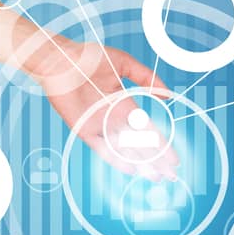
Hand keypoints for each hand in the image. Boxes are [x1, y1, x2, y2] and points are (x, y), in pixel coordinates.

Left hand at [28, 34, 180, 182]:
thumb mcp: (123, 63)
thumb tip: (167, 94)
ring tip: (155, 177)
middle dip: (155, 159)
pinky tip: (130, 169)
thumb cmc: (88, 57)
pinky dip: (114, 158)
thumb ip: (145, 77)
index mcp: (124, 104)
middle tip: (170, 175)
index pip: (148, 129)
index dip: (161, 144)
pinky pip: (101, 147)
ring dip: (140, 163)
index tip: (174, 158)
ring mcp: (98, 124)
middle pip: (139, 143)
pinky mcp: (83, 128)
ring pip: (123, 149)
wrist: (59, 61)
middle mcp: (113, 117)